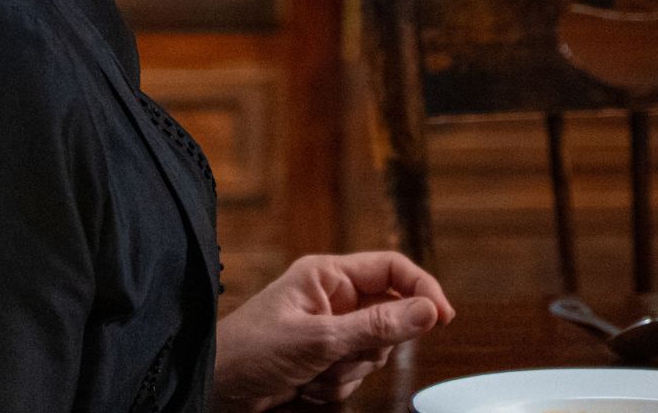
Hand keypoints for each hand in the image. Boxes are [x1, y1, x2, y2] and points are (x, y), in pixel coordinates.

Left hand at [213, 252, 455, 410]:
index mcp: (328, 275)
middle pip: (387, 318)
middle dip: (368, 349)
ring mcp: (328, 329)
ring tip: (311, 375)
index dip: (422, 289)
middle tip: (339, 357)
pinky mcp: (322, 358)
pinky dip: (333, 387)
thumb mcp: (319, 339)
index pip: (392, 269)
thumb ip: (377, 325)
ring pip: (372, 353)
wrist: (214, 388)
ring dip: (347, 372)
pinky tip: (304, 387)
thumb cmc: (251, 351)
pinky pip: (353, 374)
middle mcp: (331, 298)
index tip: (442, 318)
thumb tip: (429, 311)